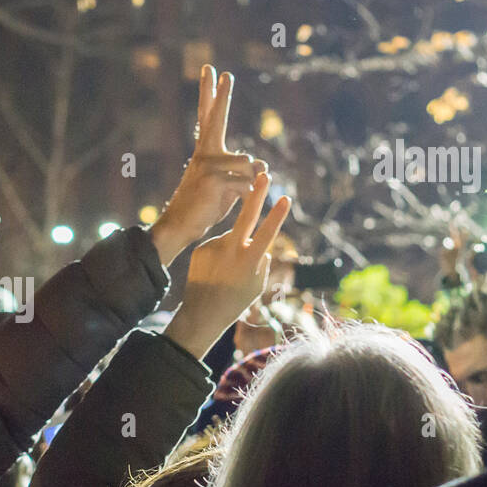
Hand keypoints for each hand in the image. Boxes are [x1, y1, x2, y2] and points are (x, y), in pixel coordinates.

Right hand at [149, 64, 266, 266]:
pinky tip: (233, 203)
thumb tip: (263, 164)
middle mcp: (205, 153)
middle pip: (214, 118)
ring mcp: (208, 164)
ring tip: (230, 197)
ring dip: (250, 183)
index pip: (208, 118)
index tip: (212, 72)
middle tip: (220, 70)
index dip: (211, 95)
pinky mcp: (214, 178)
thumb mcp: (229, 186)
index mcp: (206, 152)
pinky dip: (247, 195)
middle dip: (220, 95)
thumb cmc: (205, 208)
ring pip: (250, 164)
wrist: (181, 227)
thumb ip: (246, 172)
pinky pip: (247, 182)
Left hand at [165, 171, 291, 360]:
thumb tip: (260, 242)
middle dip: (256, 195)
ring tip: (226, 273)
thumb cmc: (236, 300)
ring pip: (231, 239)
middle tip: (263, 174)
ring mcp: (214, 248)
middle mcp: (231, 251)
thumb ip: (261, 260)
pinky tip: (214, 271)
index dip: (278, 215)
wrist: (202, 313)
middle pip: (246, 217)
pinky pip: (217, 246)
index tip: (286, 197)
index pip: (267, 233)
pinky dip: (219, 255)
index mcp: (249, 261)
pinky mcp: (201, 248)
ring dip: (233, 251)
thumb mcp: (257, 284)